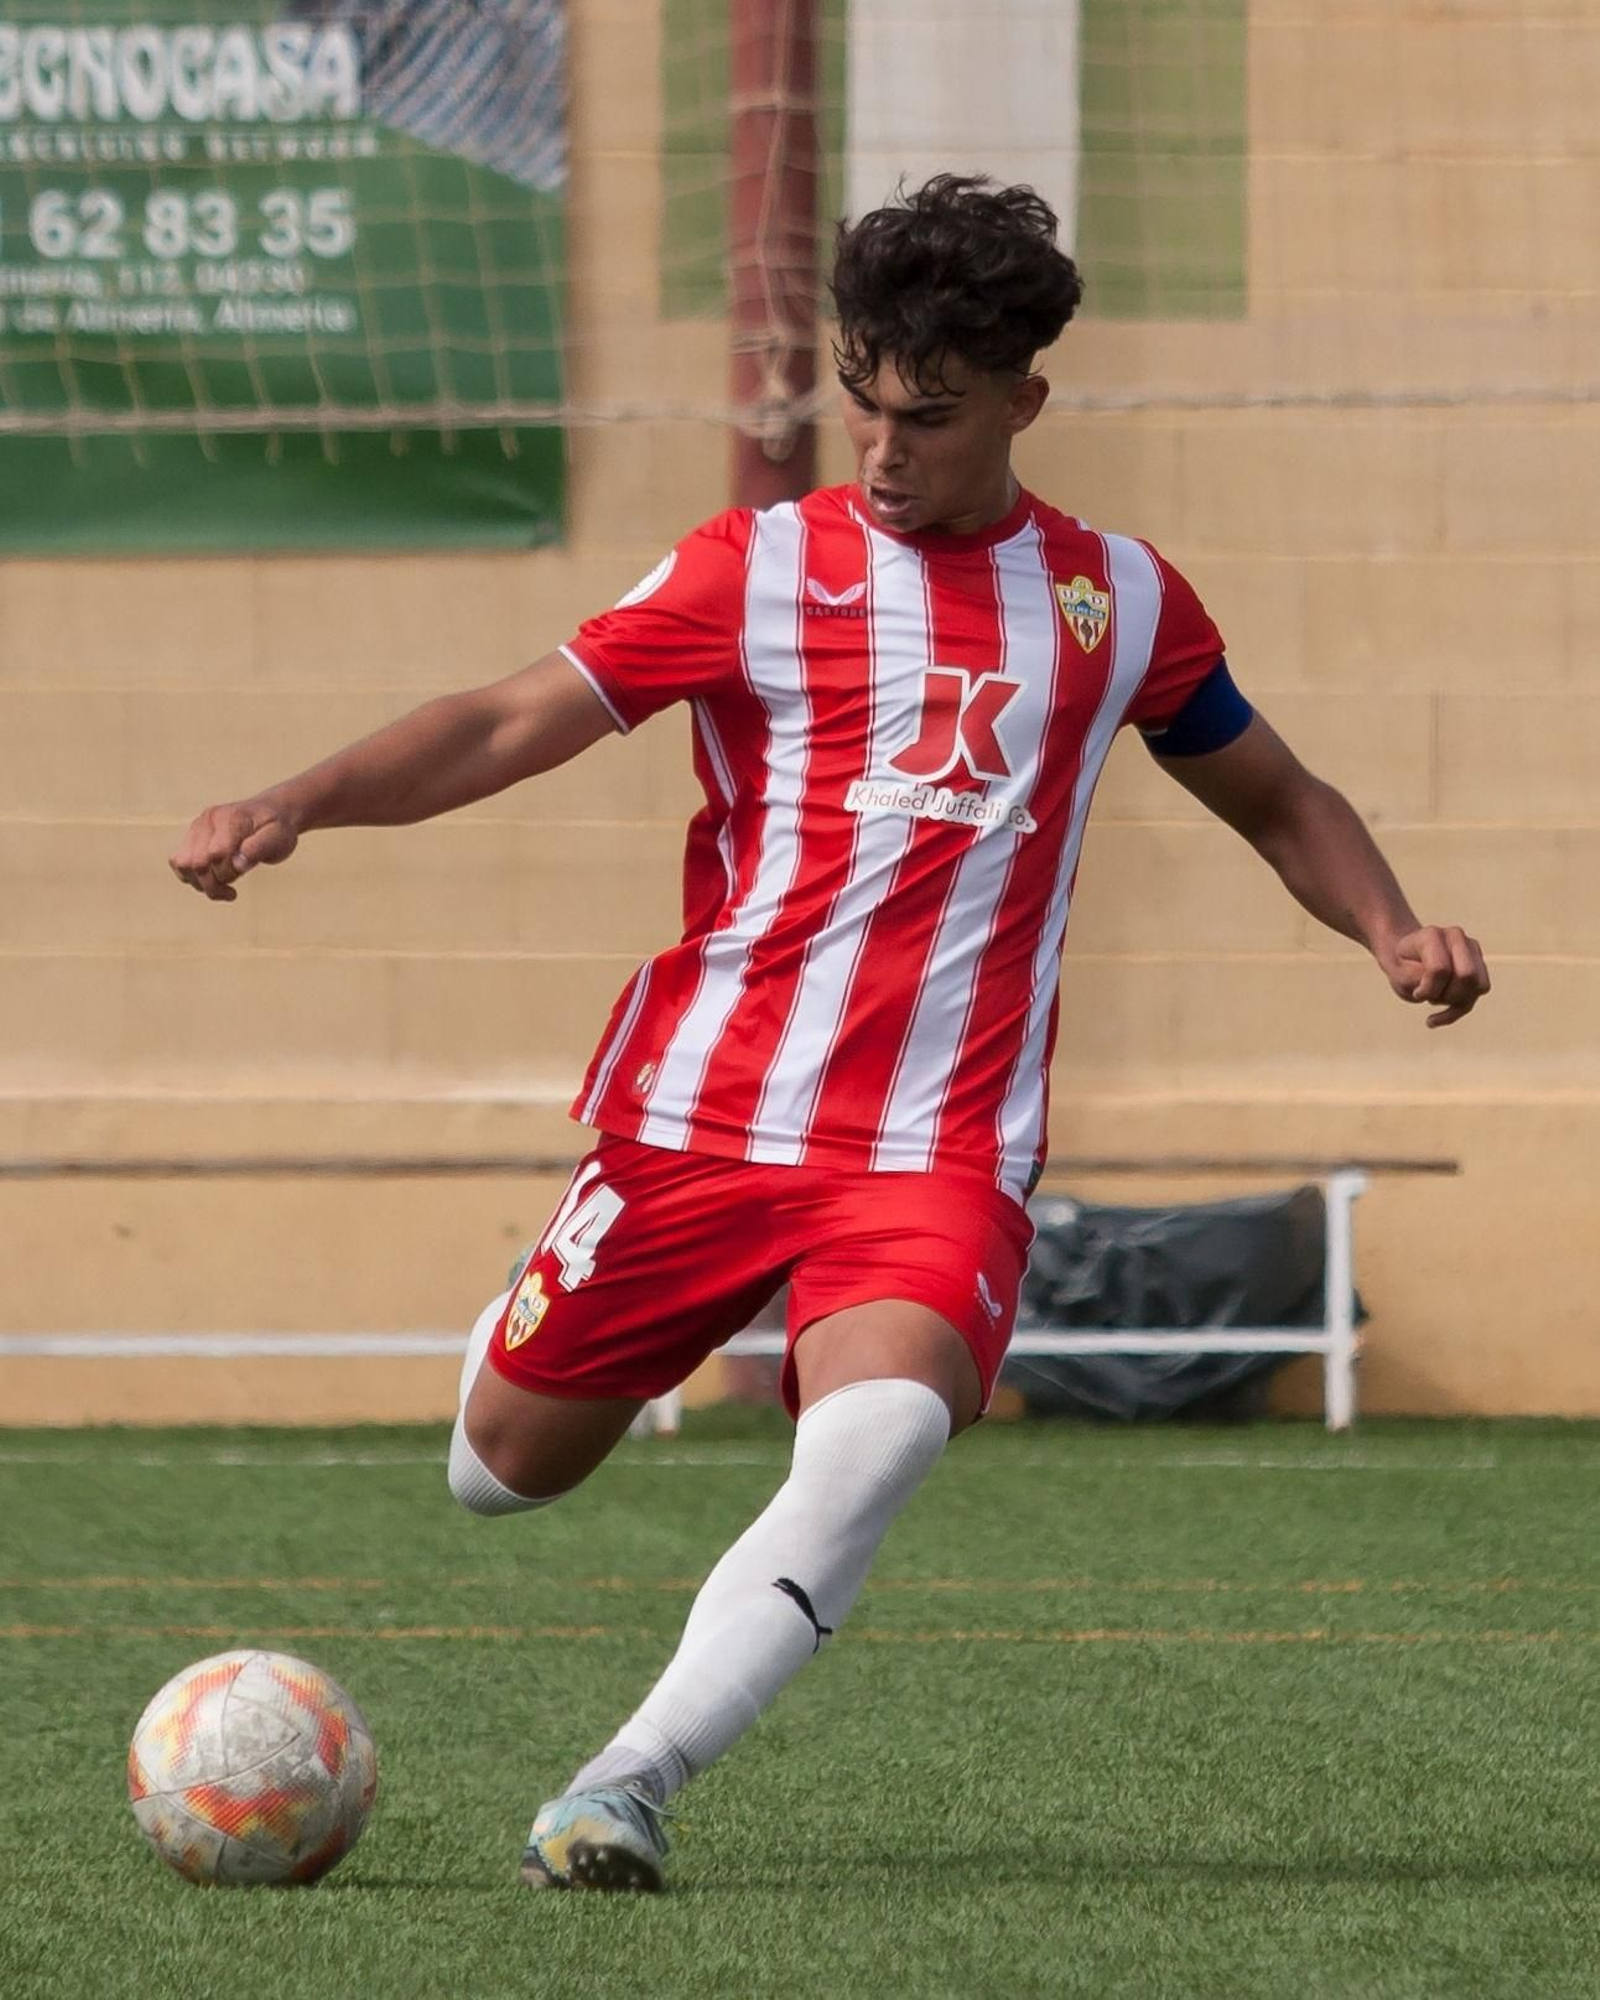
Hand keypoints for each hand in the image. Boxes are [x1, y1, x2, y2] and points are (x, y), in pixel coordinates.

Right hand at [169, 799, 299, 901]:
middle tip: (232, 891)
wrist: (272, 812)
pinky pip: (179, 861)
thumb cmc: (277, 827)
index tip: (242, 874)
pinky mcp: (192, 836)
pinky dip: (192, 877)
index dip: (228, 872)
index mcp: (231, 818)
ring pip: (182, 863)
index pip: (217, 853)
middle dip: (214, 884)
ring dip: (200, 883)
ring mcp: (197, 827)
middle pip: (196, 862)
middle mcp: (208, 820)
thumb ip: (258, 850)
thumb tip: (236, 865)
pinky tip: (212, 881)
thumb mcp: (278, 838)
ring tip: (223, 887)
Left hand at [1382, 925, 1489, 1027]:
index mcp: (1432, 935)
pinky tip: (1434, 1019)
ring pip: (1478, 986)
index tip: (1416, 992)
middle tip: (1428, 996)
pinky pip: (1480, 991)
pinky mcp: (1479, 964)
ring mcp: (1471, 948)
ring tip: (1434, 998)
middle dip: (1447, 995)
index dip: (1428, 989)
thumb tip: (1451, 987)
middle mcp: (1456, 937)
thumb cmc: (1401, 967)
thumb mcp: (1398, 976)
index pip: (1440, 970)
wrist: (1405, 959)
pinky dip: (1458, 1010)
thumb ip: (1418, 980)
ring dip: (1455, 1002)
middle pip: (1467, 976)